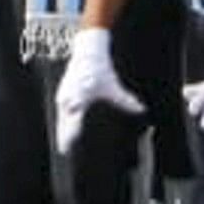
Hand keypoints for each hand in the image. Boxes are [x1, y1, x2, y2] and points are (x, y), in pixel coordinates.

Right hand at [52, 25, 145, 154]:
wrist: (88, 53)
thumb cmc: (101, 70)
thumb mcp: (113, 86)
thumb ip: (125, 100)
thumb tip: (142, 109)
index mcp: (81, 95)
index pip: (75, 116)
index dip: (72, 130)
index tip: (73, 141)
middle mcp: (69, 96)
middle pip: (64, 120)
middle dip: (64, 135)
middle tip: (64, 150)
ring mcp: (64, 94)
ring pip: (61, 117)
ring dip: (61, 130)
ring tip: (63, 147)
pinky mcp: (63, 94)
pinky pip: (61, 112)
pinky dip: (61, 123)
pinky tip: (62, 133)